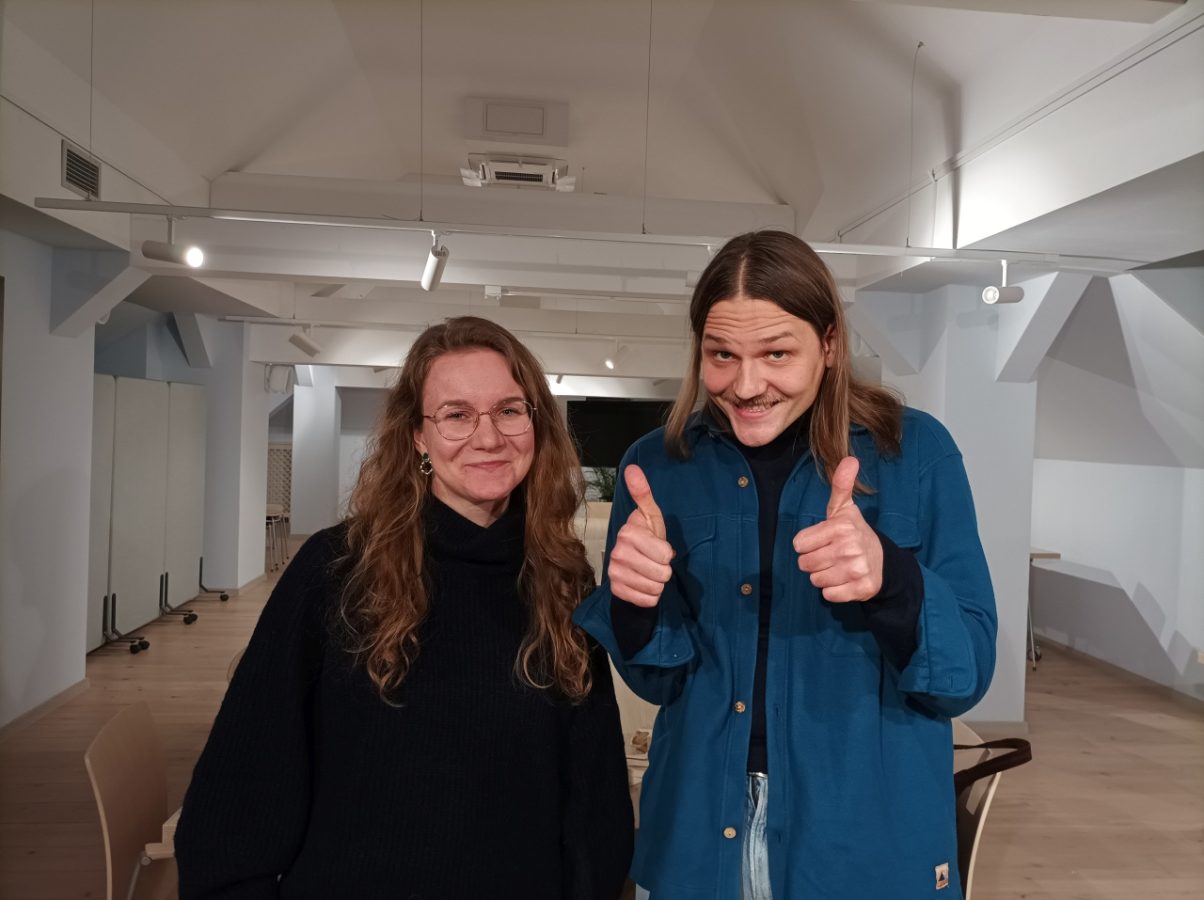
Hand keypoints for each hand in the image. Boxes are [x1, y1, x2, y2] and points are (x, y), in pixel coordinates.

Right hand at [607, 465, 674, 607]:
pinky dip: (650, 596)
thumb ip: (643, 494)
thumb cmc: (646, 539)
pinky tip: (643, 585)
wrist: (632, 566)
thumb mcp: (650, 517)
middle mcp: (617, 553)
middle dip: (664, 570)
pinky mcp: (616, 591)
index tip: (659, 548)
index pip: (664, 553)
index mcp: (627, 532)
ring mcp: (614, 573)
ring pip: (655, 588)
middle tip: (655, 563)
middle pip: (661, 573)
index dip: (667, 553)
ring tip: (650, 573)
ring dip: (658, 583)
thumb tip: (632, 468)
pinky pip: (647, 600)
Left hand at [793, 456, 883, 602]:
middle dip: (814, 561)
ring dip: (824, 576)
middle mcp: (849, 548)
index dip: (808, 544)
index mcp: (840, 527)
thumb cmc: (854, 533)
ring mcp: (856, 570)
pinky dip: (834, 591)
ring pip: (816, 581)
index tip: (824, 541)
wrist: (883, 561)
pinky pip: (829, 595)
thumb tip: (849, 459)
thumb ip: (841, 485)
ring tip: (838, 567)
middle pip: (805, 564)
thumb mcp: (844, 509)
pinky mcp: (862, 589)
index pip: (798, 545)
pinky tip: (845, 580)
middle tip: (831, 555)